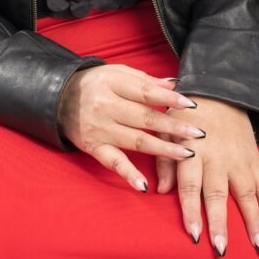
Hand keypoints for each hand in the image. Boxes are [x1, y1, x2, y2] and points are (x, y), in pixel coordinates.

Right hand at [57, 65, 206, 190]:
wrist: (60, 98)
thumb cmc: (95, 84)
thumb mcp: (116, 73)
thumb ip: (144, 80)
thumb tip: (173, 85)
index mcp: (112, 84)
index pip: (146, 92)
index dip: (169, 99)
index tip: (192, 104)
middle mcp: (105, 106)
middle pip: (145, 118)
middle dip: (173, 127)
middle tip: (198, 133)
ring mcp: (100, 129)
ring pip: (136, 141)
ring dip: (163, 149)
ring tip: (187, 154)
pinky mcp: (94, 147)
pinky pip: (112, 162)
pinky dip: (127, 174)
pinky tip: (143, 185)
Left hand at [156, 97, 258, 255]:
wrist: (219, 92)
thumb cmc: (187, 115)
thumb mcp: (167, 129)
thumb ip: (164, 160)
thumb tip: (162, 190)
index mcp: (192, 150)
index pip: (190, 185)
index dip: (192, 211)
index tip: (194, 235)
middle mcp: (217, 157)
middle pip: (217, 193)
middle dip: (220, 222)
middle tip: (221, 248)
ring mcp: (238, 158)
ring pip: (246, 193)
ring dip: (252, 221)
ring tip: (257, 246)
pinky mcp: (253, 158)